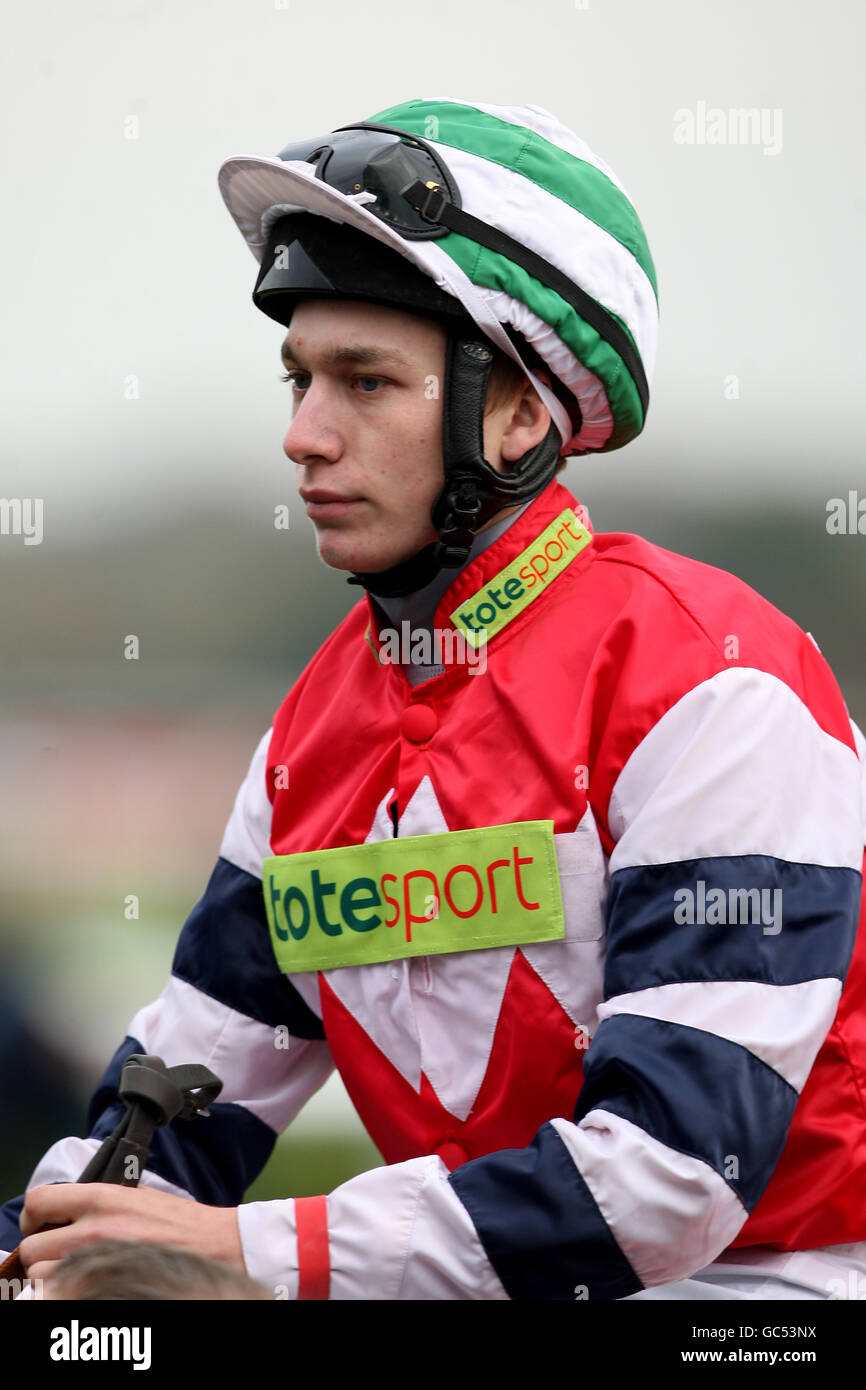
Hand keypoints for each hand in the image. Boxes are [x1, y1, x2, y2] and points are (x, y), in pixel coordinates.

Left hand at [18, 1184, 244, 1283]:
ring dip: (53, 1276)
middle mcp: (94, 1231)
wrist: (215, 1246)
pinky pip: (64, 1298)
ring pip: (42, 1278)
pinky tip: (90, 1283)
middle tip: (59, 1252)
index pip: (37, 1201)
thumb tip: (67, 1208)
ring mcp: (98, 1265)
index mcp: (102, 1199)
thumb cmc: (180, 1221)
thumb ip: (99, 1199)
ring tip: (76, 1270)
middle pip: (32, 1248)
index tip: (43, 1223)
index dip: (33, 1215)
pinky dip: (70, 1293)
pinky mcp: (106, 1291)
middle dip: (41, 1252)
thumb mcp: (137, 1194)